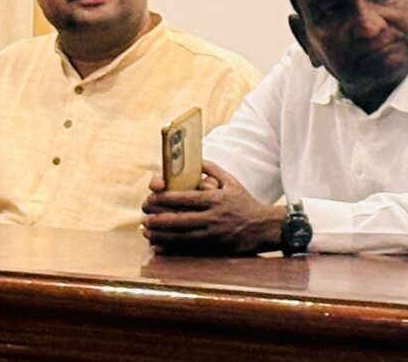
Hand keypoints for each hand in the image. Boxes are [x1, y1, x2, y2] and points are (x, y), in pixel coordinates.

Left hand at [143, 163, 282, 254]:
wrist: (264, 227)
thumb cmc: (245, 202)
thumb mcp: (231, 182)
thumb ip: (212, 169)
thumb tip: (195, 160)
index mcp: (215, 199)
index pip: (185, 199)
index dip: (165, 199)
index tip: (151, 197)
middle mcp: (212, 217)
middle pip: (179, 219)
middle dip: (158, 219)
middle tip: (143, 217)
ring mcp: (212, 235)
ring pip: (180, 236)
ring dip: (160, 234)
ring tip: (146, 231)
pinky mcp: (213, 248)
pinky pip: (187, 248)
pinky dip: (170, 248)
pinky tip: (157, 246)